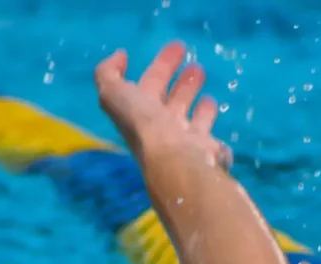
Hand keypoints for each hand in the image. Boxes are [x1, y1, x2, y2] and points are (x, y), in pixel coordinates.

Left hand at [95, 42, 231, 172]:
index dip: (160, 65)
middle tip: (195, 64)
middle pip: (169, 99)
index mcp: (139, 114)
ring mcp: (181, 141)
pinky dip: (205, 117)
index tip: (177, 46)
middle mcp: (159, 129)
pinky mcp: (203, 150)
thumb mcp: (114, 95)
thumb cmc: (146, 125)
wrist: (173, 160)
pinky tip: (211, 105)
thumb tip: (120, 57)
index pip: (149, 85)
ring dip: (191, 94)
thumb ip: (108, 74)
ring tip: (203, 78)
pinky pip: (204, 132)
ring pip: (187, 114)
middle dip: (180, 82)